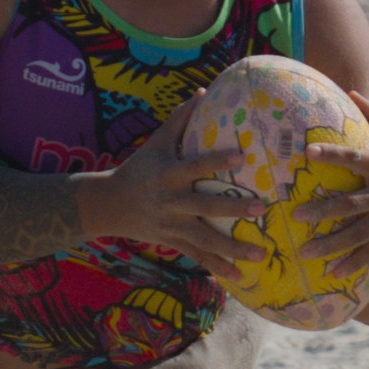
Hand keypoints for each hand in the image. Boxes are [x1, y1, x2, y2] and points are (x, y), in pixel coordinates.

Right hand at [78, 96, 253, 275]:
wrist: (107, 205)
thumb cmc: (138, 168)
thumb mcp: (156, 143)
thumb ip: (180, 119)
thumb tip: (204, 90)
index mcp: (168, 175)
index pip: (195, 166)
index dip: (216, 160)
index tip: (241, 155)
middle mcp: (170, 202)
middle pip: (205, 207)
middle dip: (232, 210)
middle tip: (260, 209)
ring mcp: (171, 226)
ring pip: (205, 239)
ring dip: (233, 249)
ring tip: (260, 255)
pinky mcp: (172, 242)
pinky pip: (198, 256)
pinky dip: (218, 267)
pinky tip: (240, 277)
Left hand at [298, 94, 368, 270]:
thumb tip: (353, 91)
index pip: (356, 158)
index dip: (334, 154)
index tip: (309, 153)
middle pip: (352, 203)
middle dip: (324, 210)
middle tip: (296, 214)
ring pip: (359, 232)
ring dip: (332, 243)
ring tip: (305, 252)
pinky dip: (354, 262)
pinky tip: (333, 273)